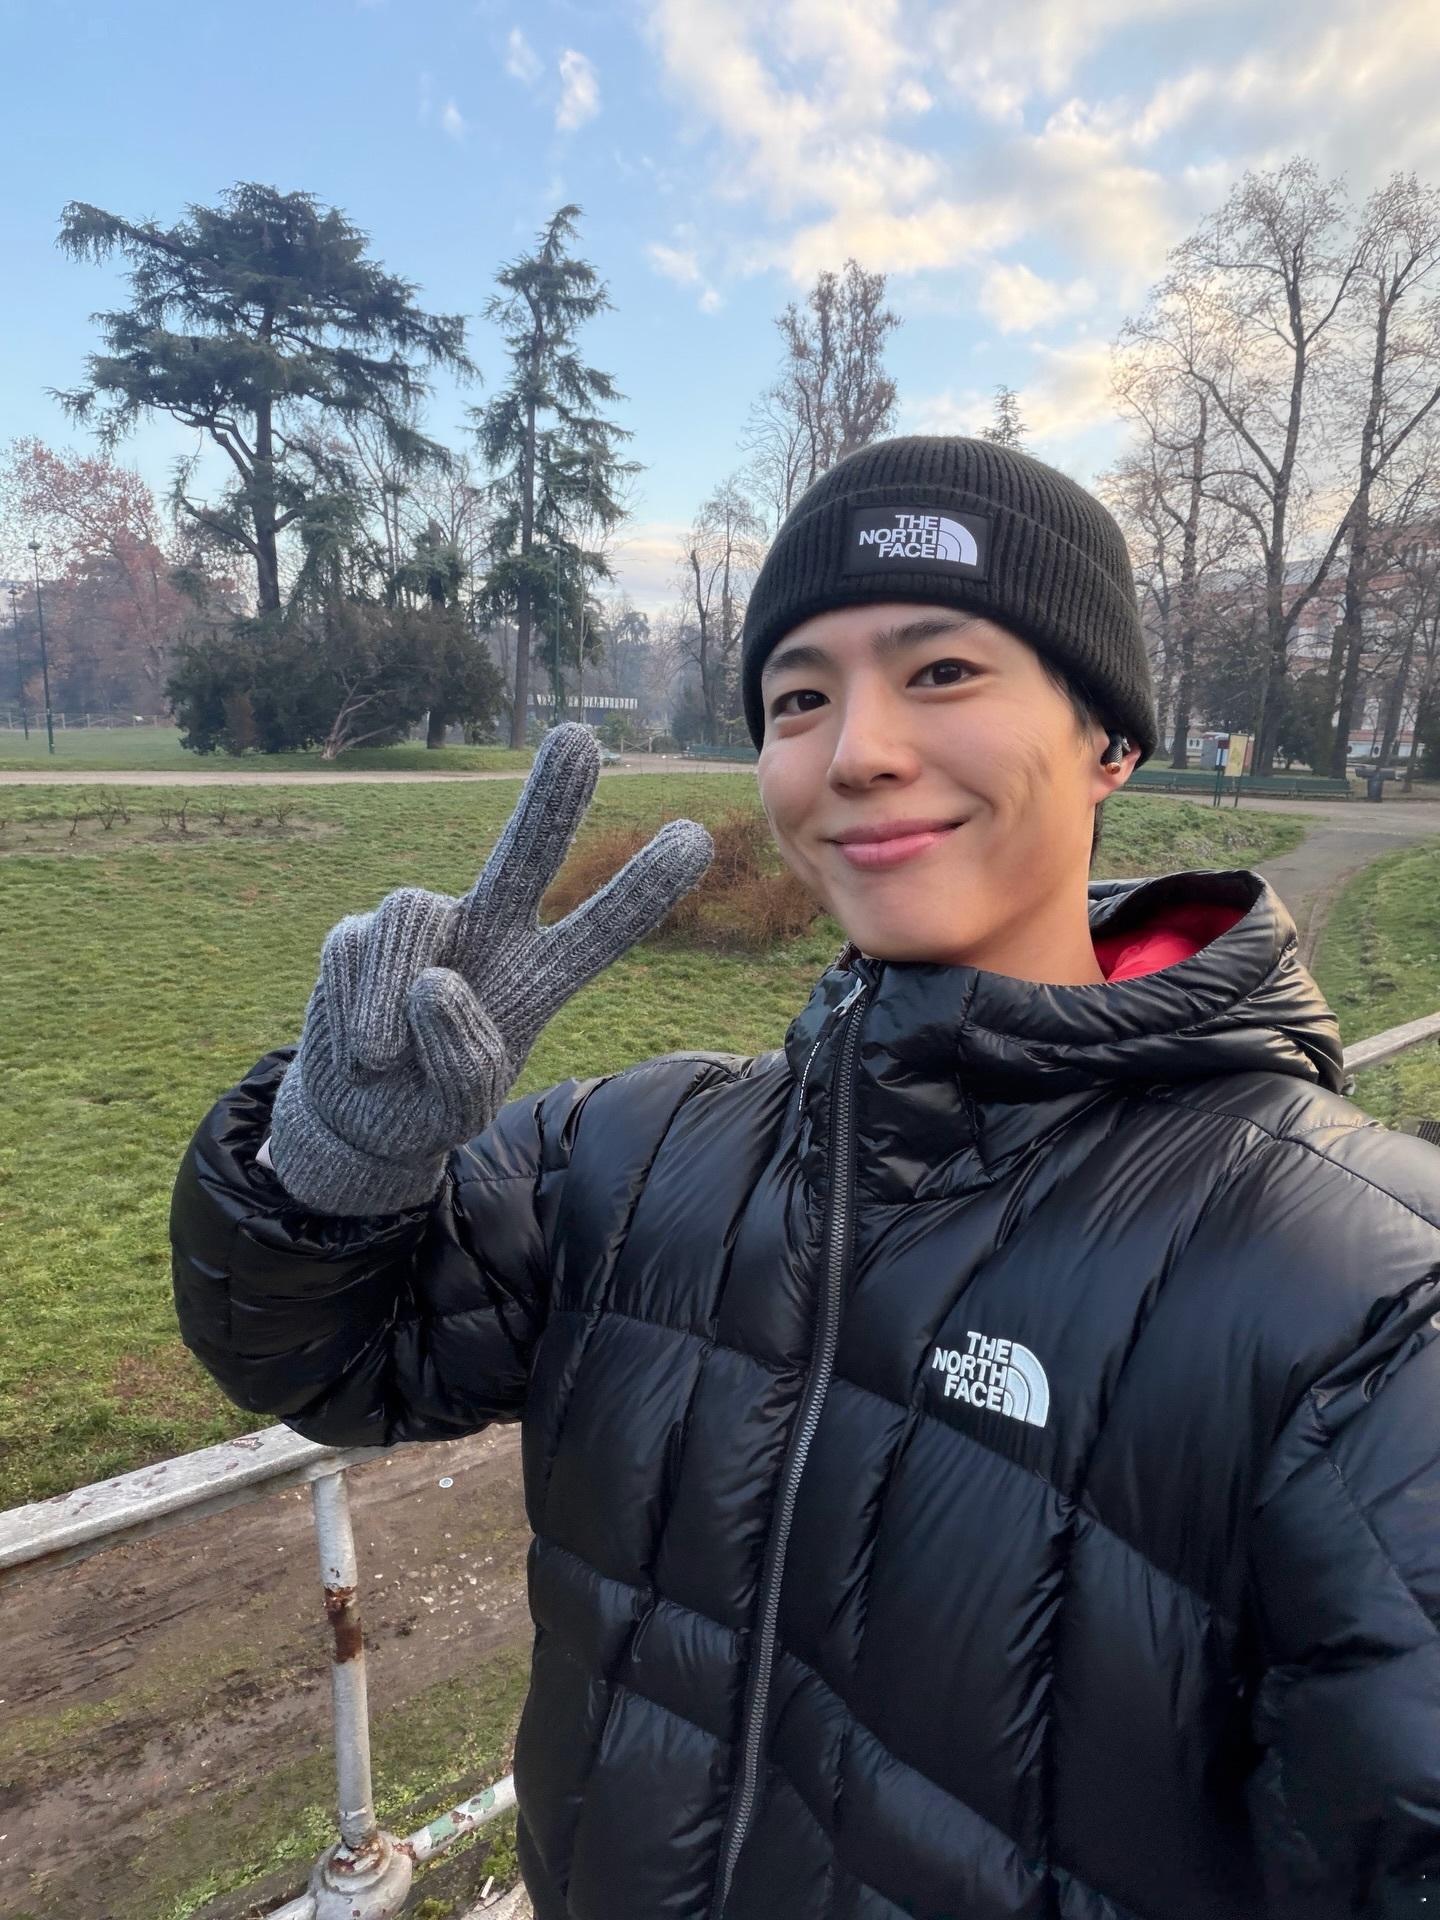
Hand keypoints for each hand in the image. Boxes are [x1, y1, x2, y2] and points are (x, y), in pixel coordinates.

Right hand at [267, 724, 713, 1214]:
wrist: (357, 1113)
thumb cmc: (429, 1103)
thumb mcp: (462, 1105)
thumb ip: (463, 1055)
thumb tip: (433, 979)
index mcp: (540, 975)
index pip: (602, 929)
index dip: (643, 888)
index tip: (694, 837)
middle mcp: (489, 932)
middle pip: (525, 853)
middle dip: (548, 798)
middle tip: (577, 740)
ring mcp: (425, 927)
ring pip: (412, 910)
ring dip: (389, 992)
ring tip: (381, 1057)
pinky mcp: (358, 933)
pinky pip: (356, 950)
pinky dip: (354, 1008)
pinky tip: (360, 1050)